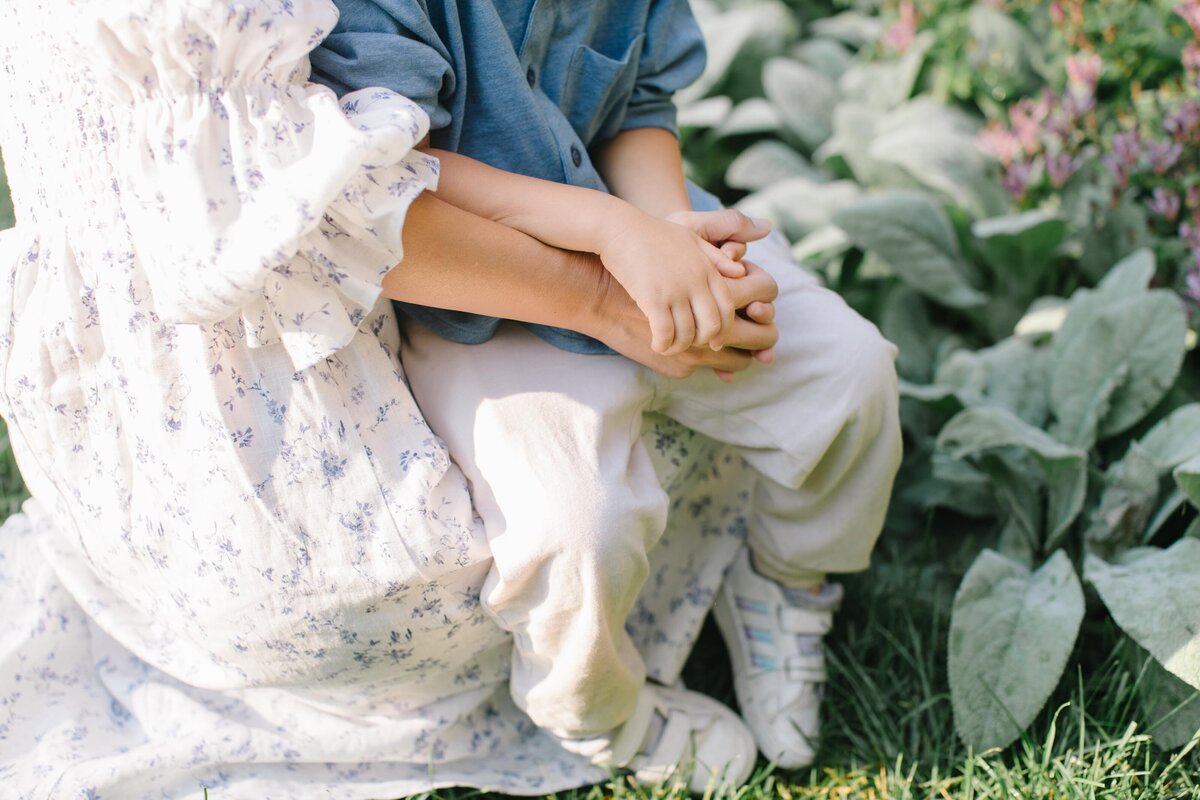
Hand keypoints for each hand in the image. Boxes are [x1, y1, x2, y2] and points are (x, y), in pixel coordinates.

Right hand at [596, 206, 756, 356]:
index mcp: (707, 269)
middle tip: (687, 343)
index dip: (722, 329)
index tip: (712, 339)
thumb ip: (716, 257)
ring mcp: (675, 291)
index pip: (727, 308)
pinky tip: (656, 344)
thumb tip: (741, 271)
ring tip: (668, 346)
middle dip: (701, 342)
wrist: (619, 228)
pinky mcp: (653, 299)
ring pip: (688, 334)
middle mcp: (696, 281)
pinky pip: (666, 334)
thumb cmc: (652, 233)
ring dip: (678, 346)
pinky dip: (663, 345)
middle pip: (712, 326)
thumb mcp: (691, 237)